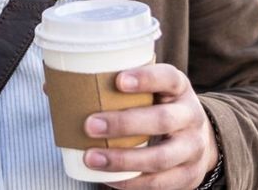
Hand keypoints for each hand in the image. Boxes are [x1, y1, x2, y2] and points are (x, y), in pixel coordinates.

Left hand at [83, 63, 218, 189]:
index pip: (168, 78)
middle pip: (163, 120)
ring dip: (123, 160)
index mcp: (179, 89)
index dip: (145, 78)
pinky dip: (131, 183)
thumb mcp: (151, 90)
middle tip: (89, 125)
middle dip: (124, 124)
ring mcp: (193, 148)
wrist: (198, 139)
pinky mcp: (189, 175)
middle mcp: (191, 117)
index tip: (118, 80)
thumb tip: (59, 85)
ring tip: (91, 158)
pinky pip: (159, 183)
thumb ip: (119, 88)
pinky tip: (107, 179)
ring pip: (161, 157)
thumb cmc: (159, 107)